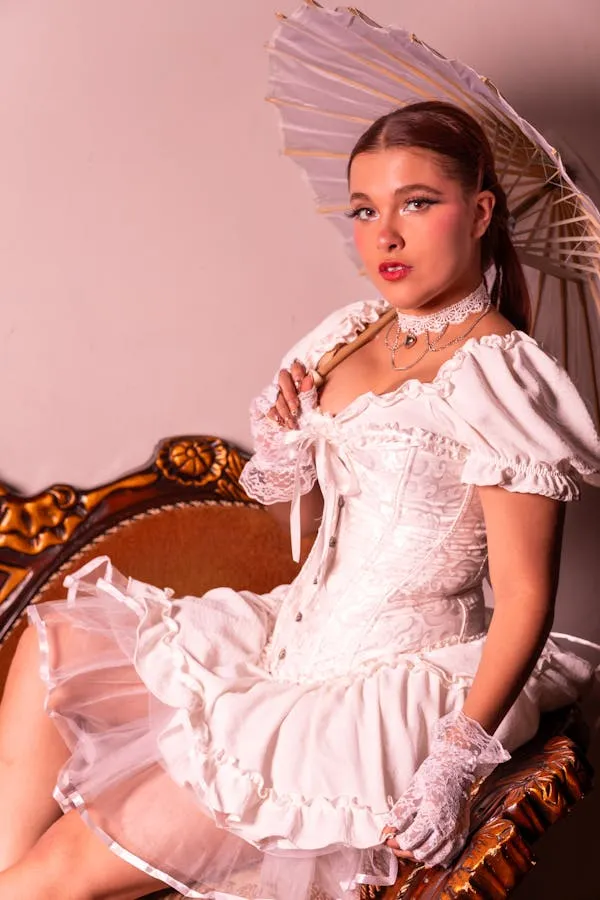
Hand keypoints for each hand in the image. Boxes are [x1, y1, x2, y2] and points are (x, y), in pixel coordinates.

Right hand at [266, 359, 315, 429]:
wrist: (293, 446)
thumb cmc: (306, 426)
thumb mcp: (312, 410)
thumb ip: (309, 394)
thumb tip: (309, 378)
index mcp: (299, 383)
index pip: (295, 367)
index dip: (297, 370)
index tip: (300, 380)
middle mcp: (285, 386)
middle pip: (283, 377)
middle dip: (289, 393)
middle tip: (296, 408)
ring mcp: (272, 395)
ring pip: (274, 392)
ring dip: (282, 408)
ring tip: (291, 422)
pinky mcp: (260, 406)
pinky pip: (264, 404)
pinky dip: (272, 413)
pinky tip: (279, 421)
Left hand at [382, 711, 508, 867]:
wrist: (457, 767)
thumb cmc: (433, 774)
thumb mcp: (413, 790)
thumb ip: (400, 812)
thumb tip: (387, 829)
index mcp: (432, 814)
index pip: (410, 841)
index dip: (395, 842)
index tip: (388, 838)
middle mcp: (446, 827)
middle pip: (421, 853)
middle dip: (405, 851)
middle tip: (395, 844)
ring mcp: (456, 832)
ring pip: (435, 858)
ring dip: (420, 855)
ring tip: (409, 847)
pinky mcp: (462, 833)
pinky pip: (449, 856)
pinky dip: (436, 856)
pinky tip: (427, 848)